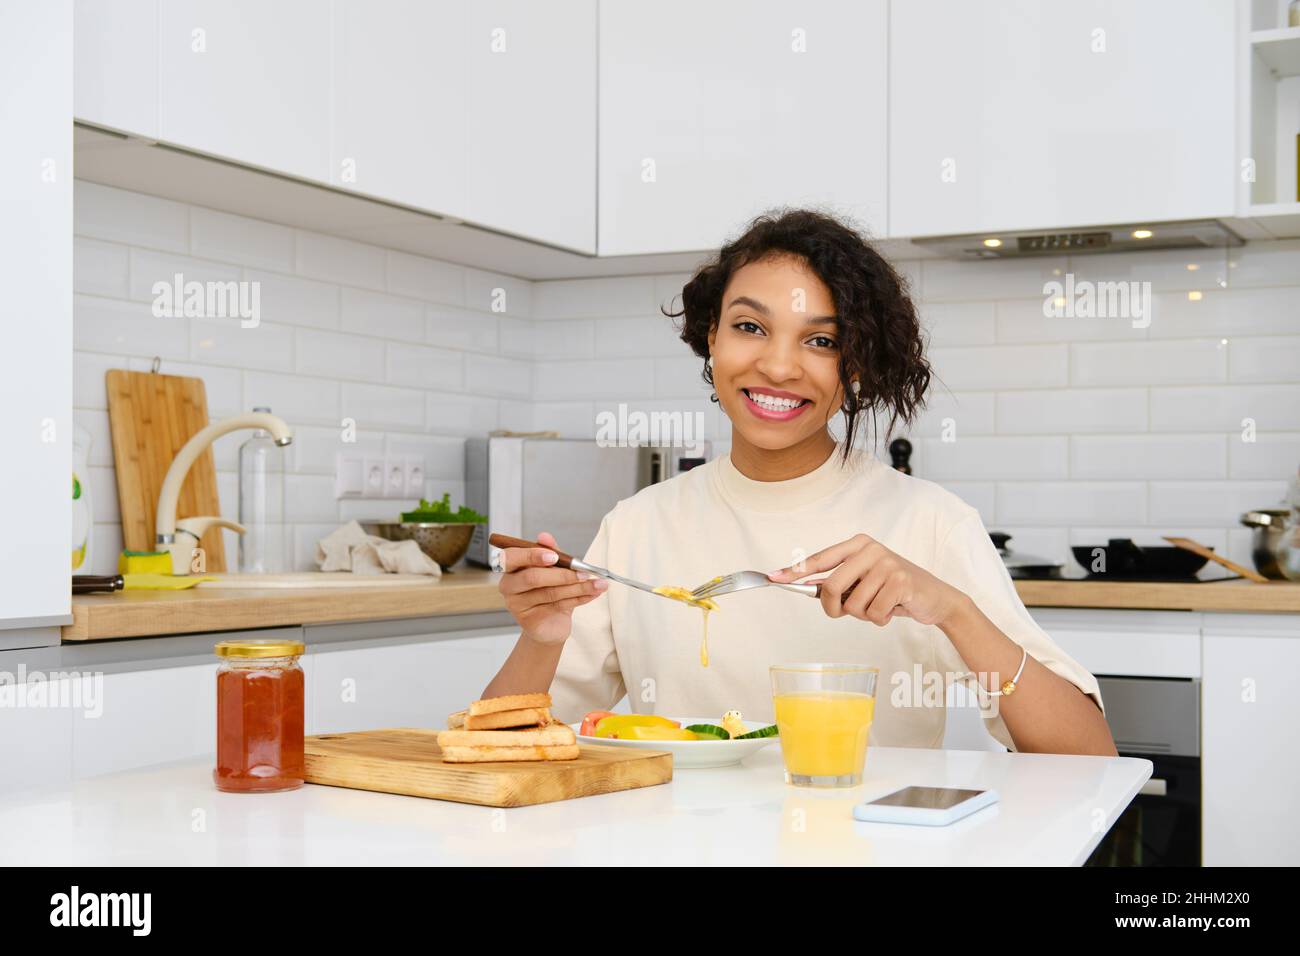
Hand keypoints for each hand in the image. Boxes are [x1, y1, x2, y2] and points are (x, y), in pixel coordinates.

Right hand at [498, 531, 607, 644]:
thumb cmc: (549, 590)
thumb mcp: (552, 569)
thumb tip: (545, 536)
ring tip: (598, 583)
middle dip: (562, 574)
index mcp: (510, 568)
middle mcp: (508, 587)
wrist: (550, 623)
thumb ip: (550, 551)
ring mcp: (517, 606)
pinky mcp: (530, 621)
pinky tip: (593, 593)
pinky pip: (558, 606)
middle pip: (532, 577)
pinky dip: (580, 598)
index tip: (554, 556)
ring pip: (550, 593)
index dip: (532, 556)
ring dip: (578, 587)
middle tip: (584, 572)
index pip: (511, 558)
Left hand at [767, 533, 965, 627]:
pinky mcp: (901, 581)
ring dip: (864, 615)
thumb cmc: (893, 589)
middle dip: (833, 608)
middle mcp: (870, 549)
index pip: (819, 558)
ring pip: (853, 604)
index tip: (773, 577)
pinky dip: (881, 619)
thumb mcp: (864, 579)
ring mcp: (887, 564)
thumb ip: (839, 580)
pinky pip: (875, 613)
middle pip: (831, 587)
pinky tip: (893, 608)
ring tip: (879, 605)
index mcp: (858, 544)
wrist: (934, 597)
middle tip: (844, 612)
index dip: (794, 571)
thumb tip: (805, 585)